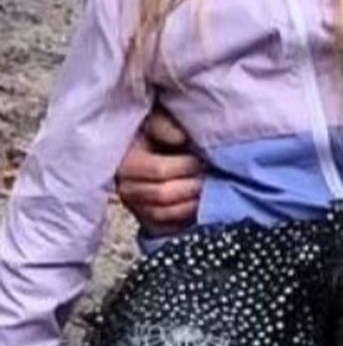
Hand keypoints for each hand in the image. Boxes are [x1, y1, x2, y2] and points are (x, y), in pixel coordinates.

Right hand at [115, 110, 201, 235]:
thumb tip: (180, 138)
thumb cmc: (154, 131)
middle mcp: (125, 187)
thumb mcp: (155, 119)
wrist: (147, 147)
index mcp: (126, 161)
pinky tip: (204, 204)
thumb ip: (164, 125)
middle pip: (164, 194)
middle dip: (193, 185)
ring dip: (193, 202)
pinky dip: (188, 217)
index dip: (187, 166)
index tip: (205, 158)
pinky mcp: (145, 219)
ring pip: (166, 213)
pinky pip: (168, 226)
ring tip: (212, 189)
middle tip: (213, 175)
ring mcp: (134, 206)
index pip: (160, 171)